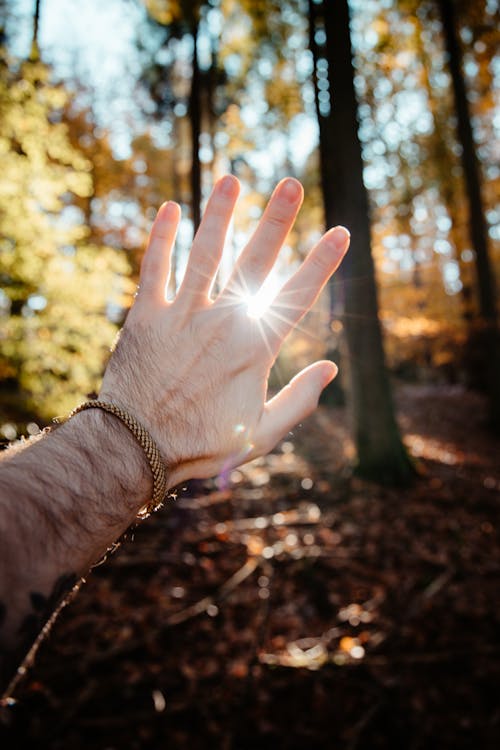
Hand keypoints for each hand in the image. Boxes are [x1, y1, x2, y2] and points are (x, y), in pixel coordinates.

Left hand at [100, 175, 349, 487]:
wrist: (136, 450)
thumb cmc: (203, 446)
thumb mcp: (263, 435)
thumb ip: (299, 400)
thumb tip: (331, 367)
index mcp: (254, 350)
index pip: (297, 297)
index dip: (321, 263)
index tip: (340, 232)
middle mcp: (221, 324)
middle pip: (255, 263)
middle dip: (277, 221)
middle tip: (291, 183)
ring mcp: (181, 317)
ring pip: (205, 256)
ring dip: (219, 215)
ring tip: (231, 179)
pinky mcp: (145, 318)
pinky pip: (154, 270)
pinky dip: (161, 239)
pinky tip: (170, 208)